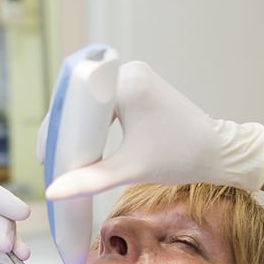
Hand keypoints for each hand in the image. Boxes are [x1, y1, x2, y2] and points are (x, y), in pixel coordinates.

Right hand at [41, 61, 263, 199]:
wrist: (217, 151)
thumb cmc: (178, 158)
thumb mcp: (129, 169)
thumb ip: (88, 180)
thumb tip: (52, 192)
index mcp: (127, 85)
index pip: (76, 104)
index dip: (55, 131)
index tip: (46, 158)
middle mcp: (129, 71)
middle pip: (80, 100)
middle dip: (64, 130)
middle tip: (52, 160)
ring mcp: (135, 74)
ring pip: (91, 100)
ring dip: (77, 126)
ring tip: (65, 154)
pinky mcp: (140, 82)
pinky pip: (104, 99)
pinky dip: (93, 121)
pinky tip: (84, 143)